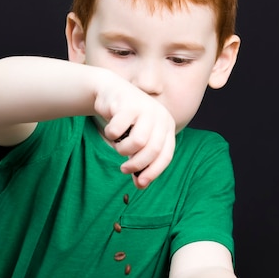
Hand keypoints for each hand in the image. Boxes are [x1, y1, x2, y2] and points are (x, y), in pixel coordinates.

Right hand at [94, 73, 175, 187]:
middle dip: (136, 165)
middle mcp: (160, 116)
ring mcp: (145, 108)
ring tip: (118, 145)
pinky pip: (117, 131)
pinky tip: (110, 129)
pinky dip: (110, 135)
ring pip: (137, 142)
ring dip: (122, 149)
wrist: (110, 92)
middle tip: (124, 169)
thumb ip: (141, 161)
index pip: (166, 155)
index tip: (139, 184)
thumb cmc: (127, 121)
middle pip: (152, 150)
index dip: (153, 172)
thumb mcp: (138, 140)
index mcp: (167, 126)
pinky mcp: (128, 104)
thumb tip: (140, 185)